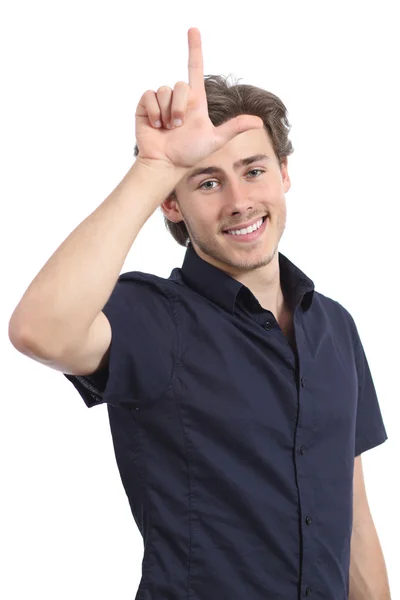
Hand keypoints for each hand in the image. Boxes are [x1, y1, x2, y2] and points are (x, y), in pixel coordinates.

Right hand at [134, 27, 263, 171]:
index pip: (195, 68)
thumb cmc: (189, 153)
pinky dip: (153, 111)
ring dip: (167, 112)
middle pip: (180, 84)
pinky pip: (149, 95)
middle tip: (178, 126)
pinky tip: (155, 125)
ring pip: (164, 90)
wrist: (166, 163)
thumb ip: (234, 128)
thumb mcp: (215, 140)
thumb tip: (259, 121)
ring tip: (167, 128)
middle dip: (180, 107)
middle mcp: (178, 98)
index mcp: (195, 101)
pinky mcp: (145, 105)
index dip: (194, 49)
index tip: (193, 30)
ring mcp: (161, 101)